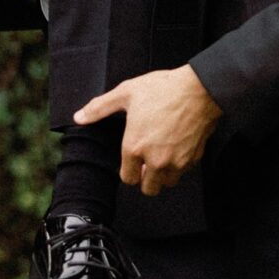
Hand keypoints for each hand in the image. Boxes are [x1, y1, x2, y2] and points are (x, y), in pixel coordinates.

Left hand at [74, 65, 221, 196]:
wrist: (199, 89)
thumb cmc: (162, 89)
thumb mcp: (125, 93)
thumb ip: (100, 108)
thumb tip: (79, 117)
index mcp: (135, 148)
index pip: (128, 178)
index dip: (129, 170)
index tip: (132, 160)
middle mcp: (156, 160)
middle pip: (148, 188)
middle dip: (145, 178)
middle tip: (146, 162)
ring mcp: (177, 162)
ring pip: (167, 183)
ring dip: (163, 175)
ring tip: (161, 155)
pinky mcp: (193, 159)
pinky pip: (183, 172)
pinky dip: (179, 165)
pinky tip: (176, 147)